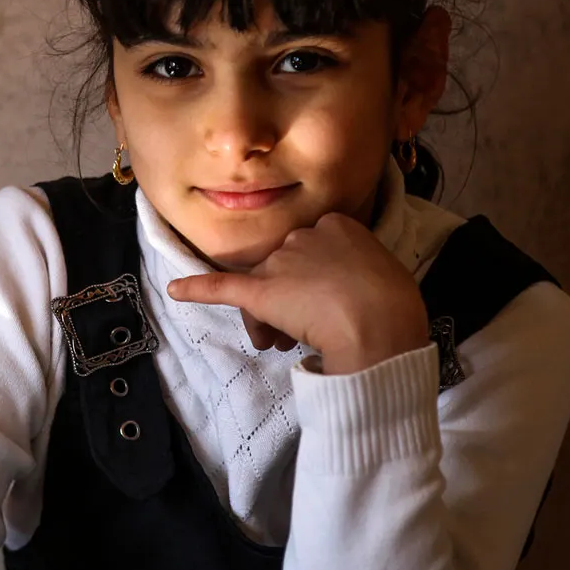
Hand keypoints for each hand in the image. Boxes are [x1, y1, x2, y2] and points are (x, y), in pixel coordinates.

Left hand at [167, 212, 429, 374]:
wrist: (379, 326)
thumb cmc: (393, 305)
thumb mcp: (386, 274)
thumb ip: (360, 272)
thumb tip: (342, 292)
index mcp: (338, 224)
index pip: (314, 250)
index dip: (317, 282)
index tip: (328, 305)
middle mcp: (304, 235)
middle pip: (284, 269)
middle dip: (290, 301)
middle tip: (304, 332)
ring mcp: (280, 262)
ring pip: (265, 288)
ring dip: (270, 319)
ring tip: (284, 344)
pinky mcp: (258, 291)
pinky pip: (222, 286)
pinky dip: (197, 289)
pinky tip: (176, 290)